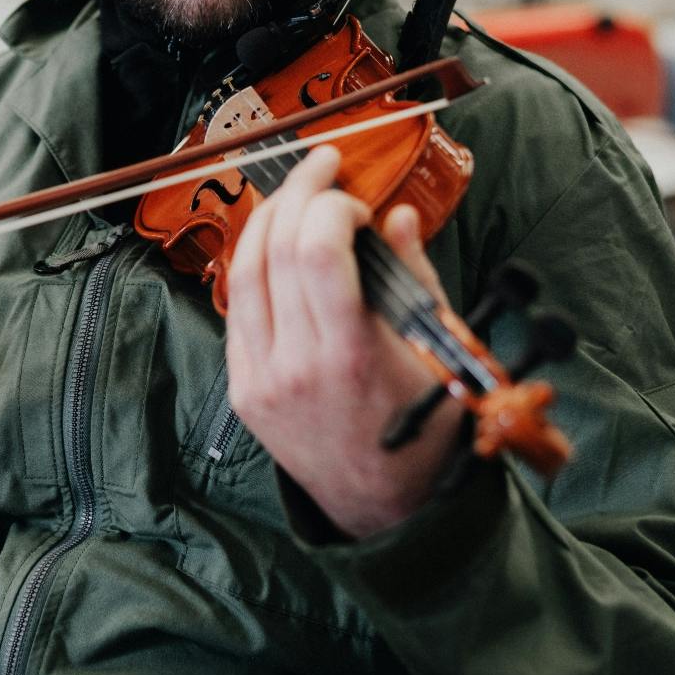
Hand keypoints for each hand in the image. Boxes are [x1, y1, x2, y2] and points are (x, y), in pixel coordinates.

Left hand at [223, 144, 465, 538]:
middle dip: (298, 193)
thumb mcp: (437, 356)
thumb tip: (397, 217)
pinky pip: (237, 310)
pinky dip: (254, 265)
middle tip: (322, 167)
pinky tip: (276, 244)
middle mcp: (297, 367)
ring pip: (243, 273)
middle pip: (276, 250)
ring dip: (267, 220)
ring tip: (295, 192)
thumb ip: (413, 281)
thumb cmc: (422, 432)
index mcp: (351, 358)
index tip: (355, 198)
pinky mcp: (243, 390)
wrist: (382, 508)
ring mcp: (262, 380)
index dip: (330, 207)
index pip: (317, 254)